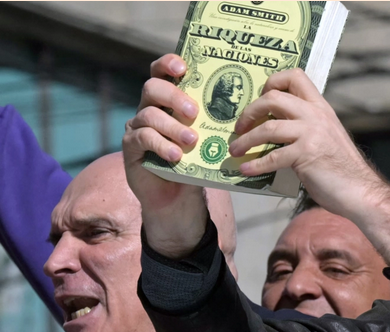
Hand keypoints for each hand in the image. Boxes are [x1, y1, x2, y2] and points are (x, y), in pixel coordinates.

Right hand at [122, 54, 206, 258]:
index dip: (169, 63)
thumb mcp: (208, 138)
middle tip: (193, 112)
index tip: (183, 67)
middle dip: (174, 97)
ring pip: (149, 115)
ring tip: (192, 141)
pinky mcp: (131, 147)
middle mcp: (149, 108)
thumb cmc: (196, 161)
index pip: (162, 71)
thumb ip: (215, 121)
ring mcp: (137, 126)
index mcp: (168, 100)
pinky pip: (142, 138)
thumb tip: (246, 108)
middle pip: (152, 87)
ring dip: (173, 126)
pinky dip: (161, 145)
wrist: (178, 196)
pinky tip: (176, 156)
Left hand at [228, 69, 389, 264]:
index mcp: (320, 108)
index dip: (273, 82)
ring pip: (267, 128)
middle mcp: (315, 115)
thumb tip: (276, 130)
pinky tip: (246, 170)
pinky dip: (255, 164)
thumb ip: (306, 127)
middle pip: (273, 98)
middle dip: (250, 112)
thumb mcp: (326, 137)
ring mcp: (311, 134)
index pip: (296, 76)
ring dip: (245, 141)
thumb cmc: (342, 169)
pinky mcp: (306, 155)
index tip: (261, 98)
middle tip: (240, 127)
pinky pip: (272, 156)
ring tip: (234, 151)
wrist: (360, 190)